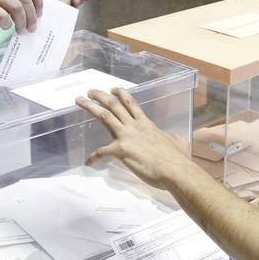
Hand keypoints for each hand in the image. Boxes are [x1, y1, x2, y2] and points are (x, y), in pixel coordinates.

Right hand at [0, 0, 41, 30]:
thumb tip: (29, 4)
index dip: (38, 1)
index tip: (39, 12)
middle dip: (32, 16)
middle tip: (31, 26)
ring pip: (15, 7)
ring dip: (22, 21)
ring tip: (21, 29)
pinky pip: (1, 14)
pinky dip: (7, 23)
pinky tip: (6, 26)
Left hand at [78, 89, 195, 189]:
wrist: (174, 170)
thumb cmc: (178, 158)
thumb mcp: (177, 141)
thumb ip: (171, 137)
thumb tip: (173, 138)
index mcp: (146, 124)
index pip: (131, 104)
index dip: (121, 94)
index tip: (113, 89)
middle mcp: (134, 126)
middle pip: (114, 105)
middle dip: (100, 96)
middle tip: (90, 91)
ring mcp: (127, 136)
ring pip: (105, 117)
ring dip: (91, 107)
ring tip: (80, 101)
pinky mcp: (121, 150)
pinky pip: (102, 152)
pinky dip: (93, 157)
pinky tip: (88, 162)